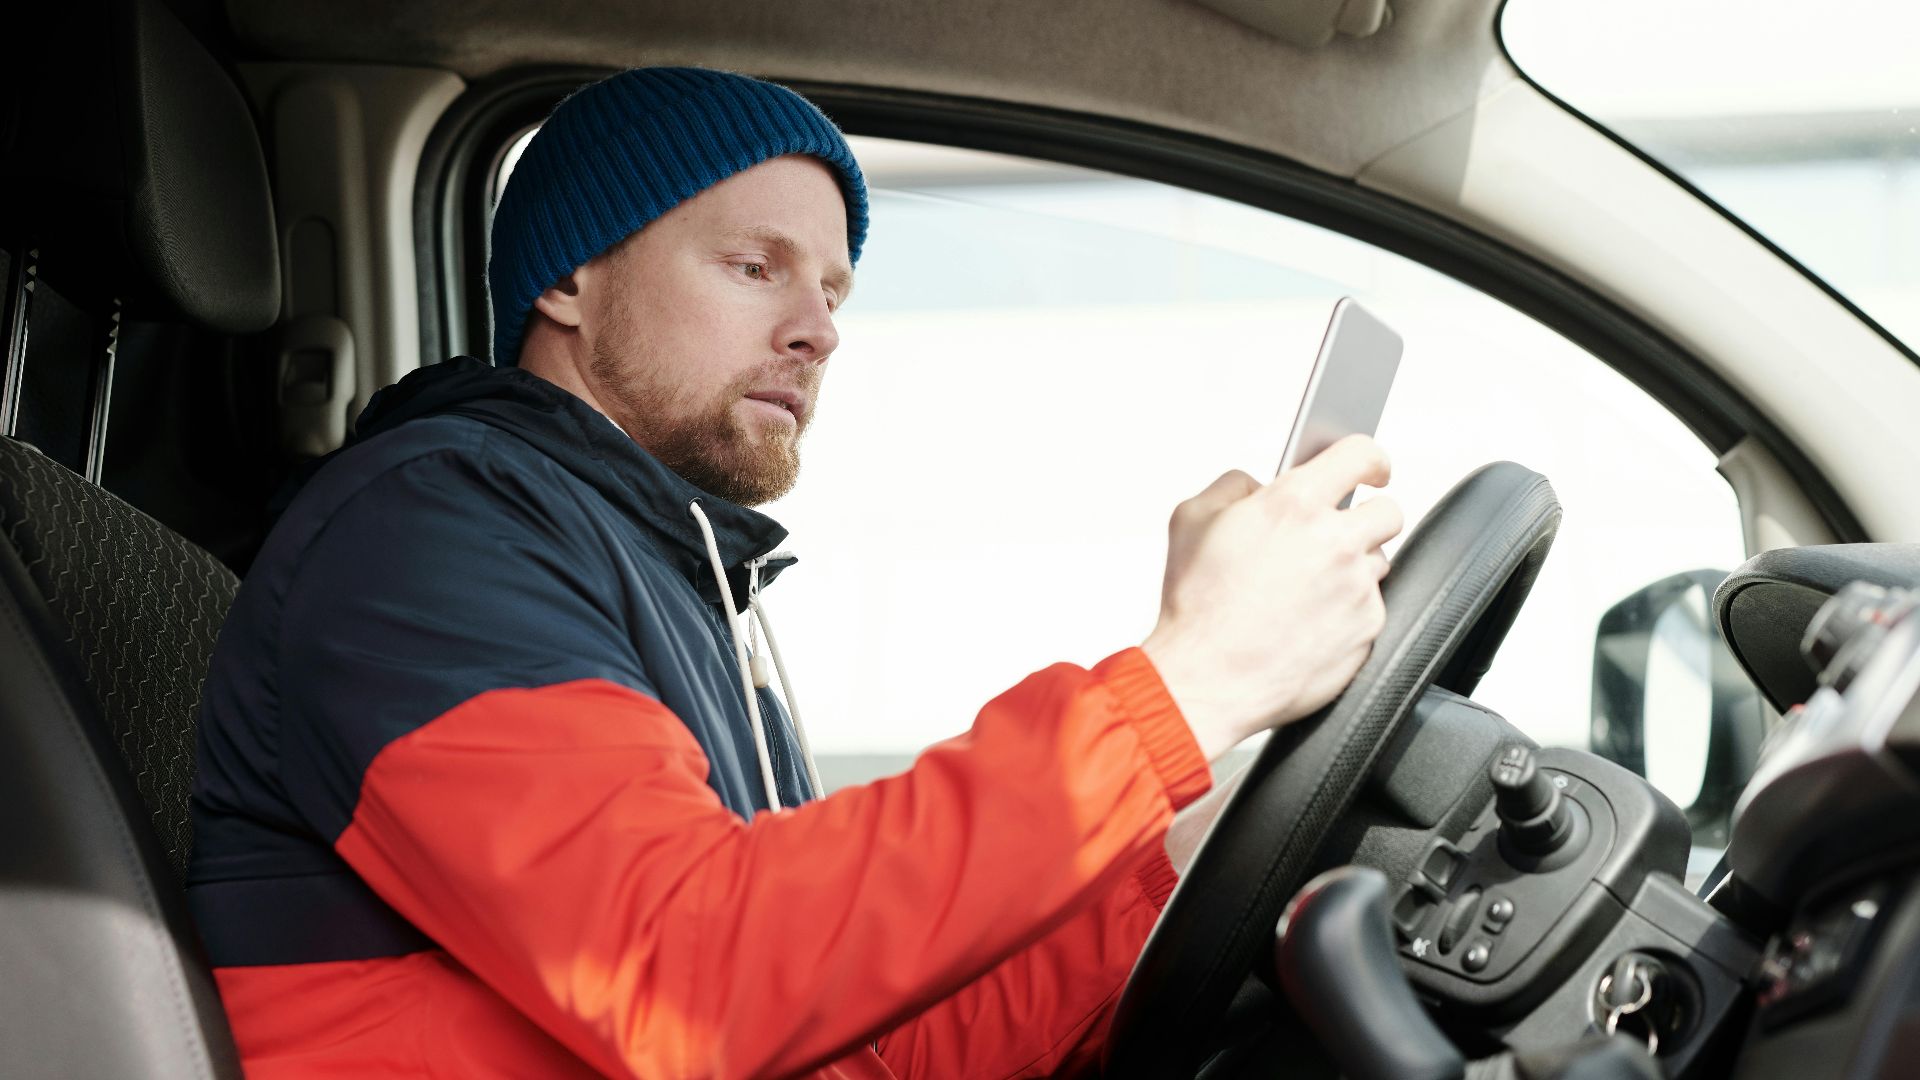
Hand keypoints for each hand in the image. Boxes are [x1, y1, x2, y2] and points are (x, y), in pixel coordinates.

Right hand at [1142, 435, 1402, 761]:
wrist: (1207, 678)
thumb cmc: (1196, 605)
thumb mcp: (1191, 520)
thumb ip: (1234, 485)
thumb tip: (1260, 485)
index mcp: (1294, 505)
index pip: (1360, 454)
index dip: (1369, 458)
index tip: (1372, 468)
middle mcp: (1335, 541)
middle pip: (1386, 512)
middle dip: (1364, 519)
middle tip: (1332, 537)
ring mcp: (1357, 588)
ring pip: (1377, 562)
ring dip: (1352, 568)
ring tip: (1306, 589)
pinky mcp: (1367, 629)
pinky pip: (1369, 607)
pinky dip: (1346, 612)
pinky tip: (1307, 621)